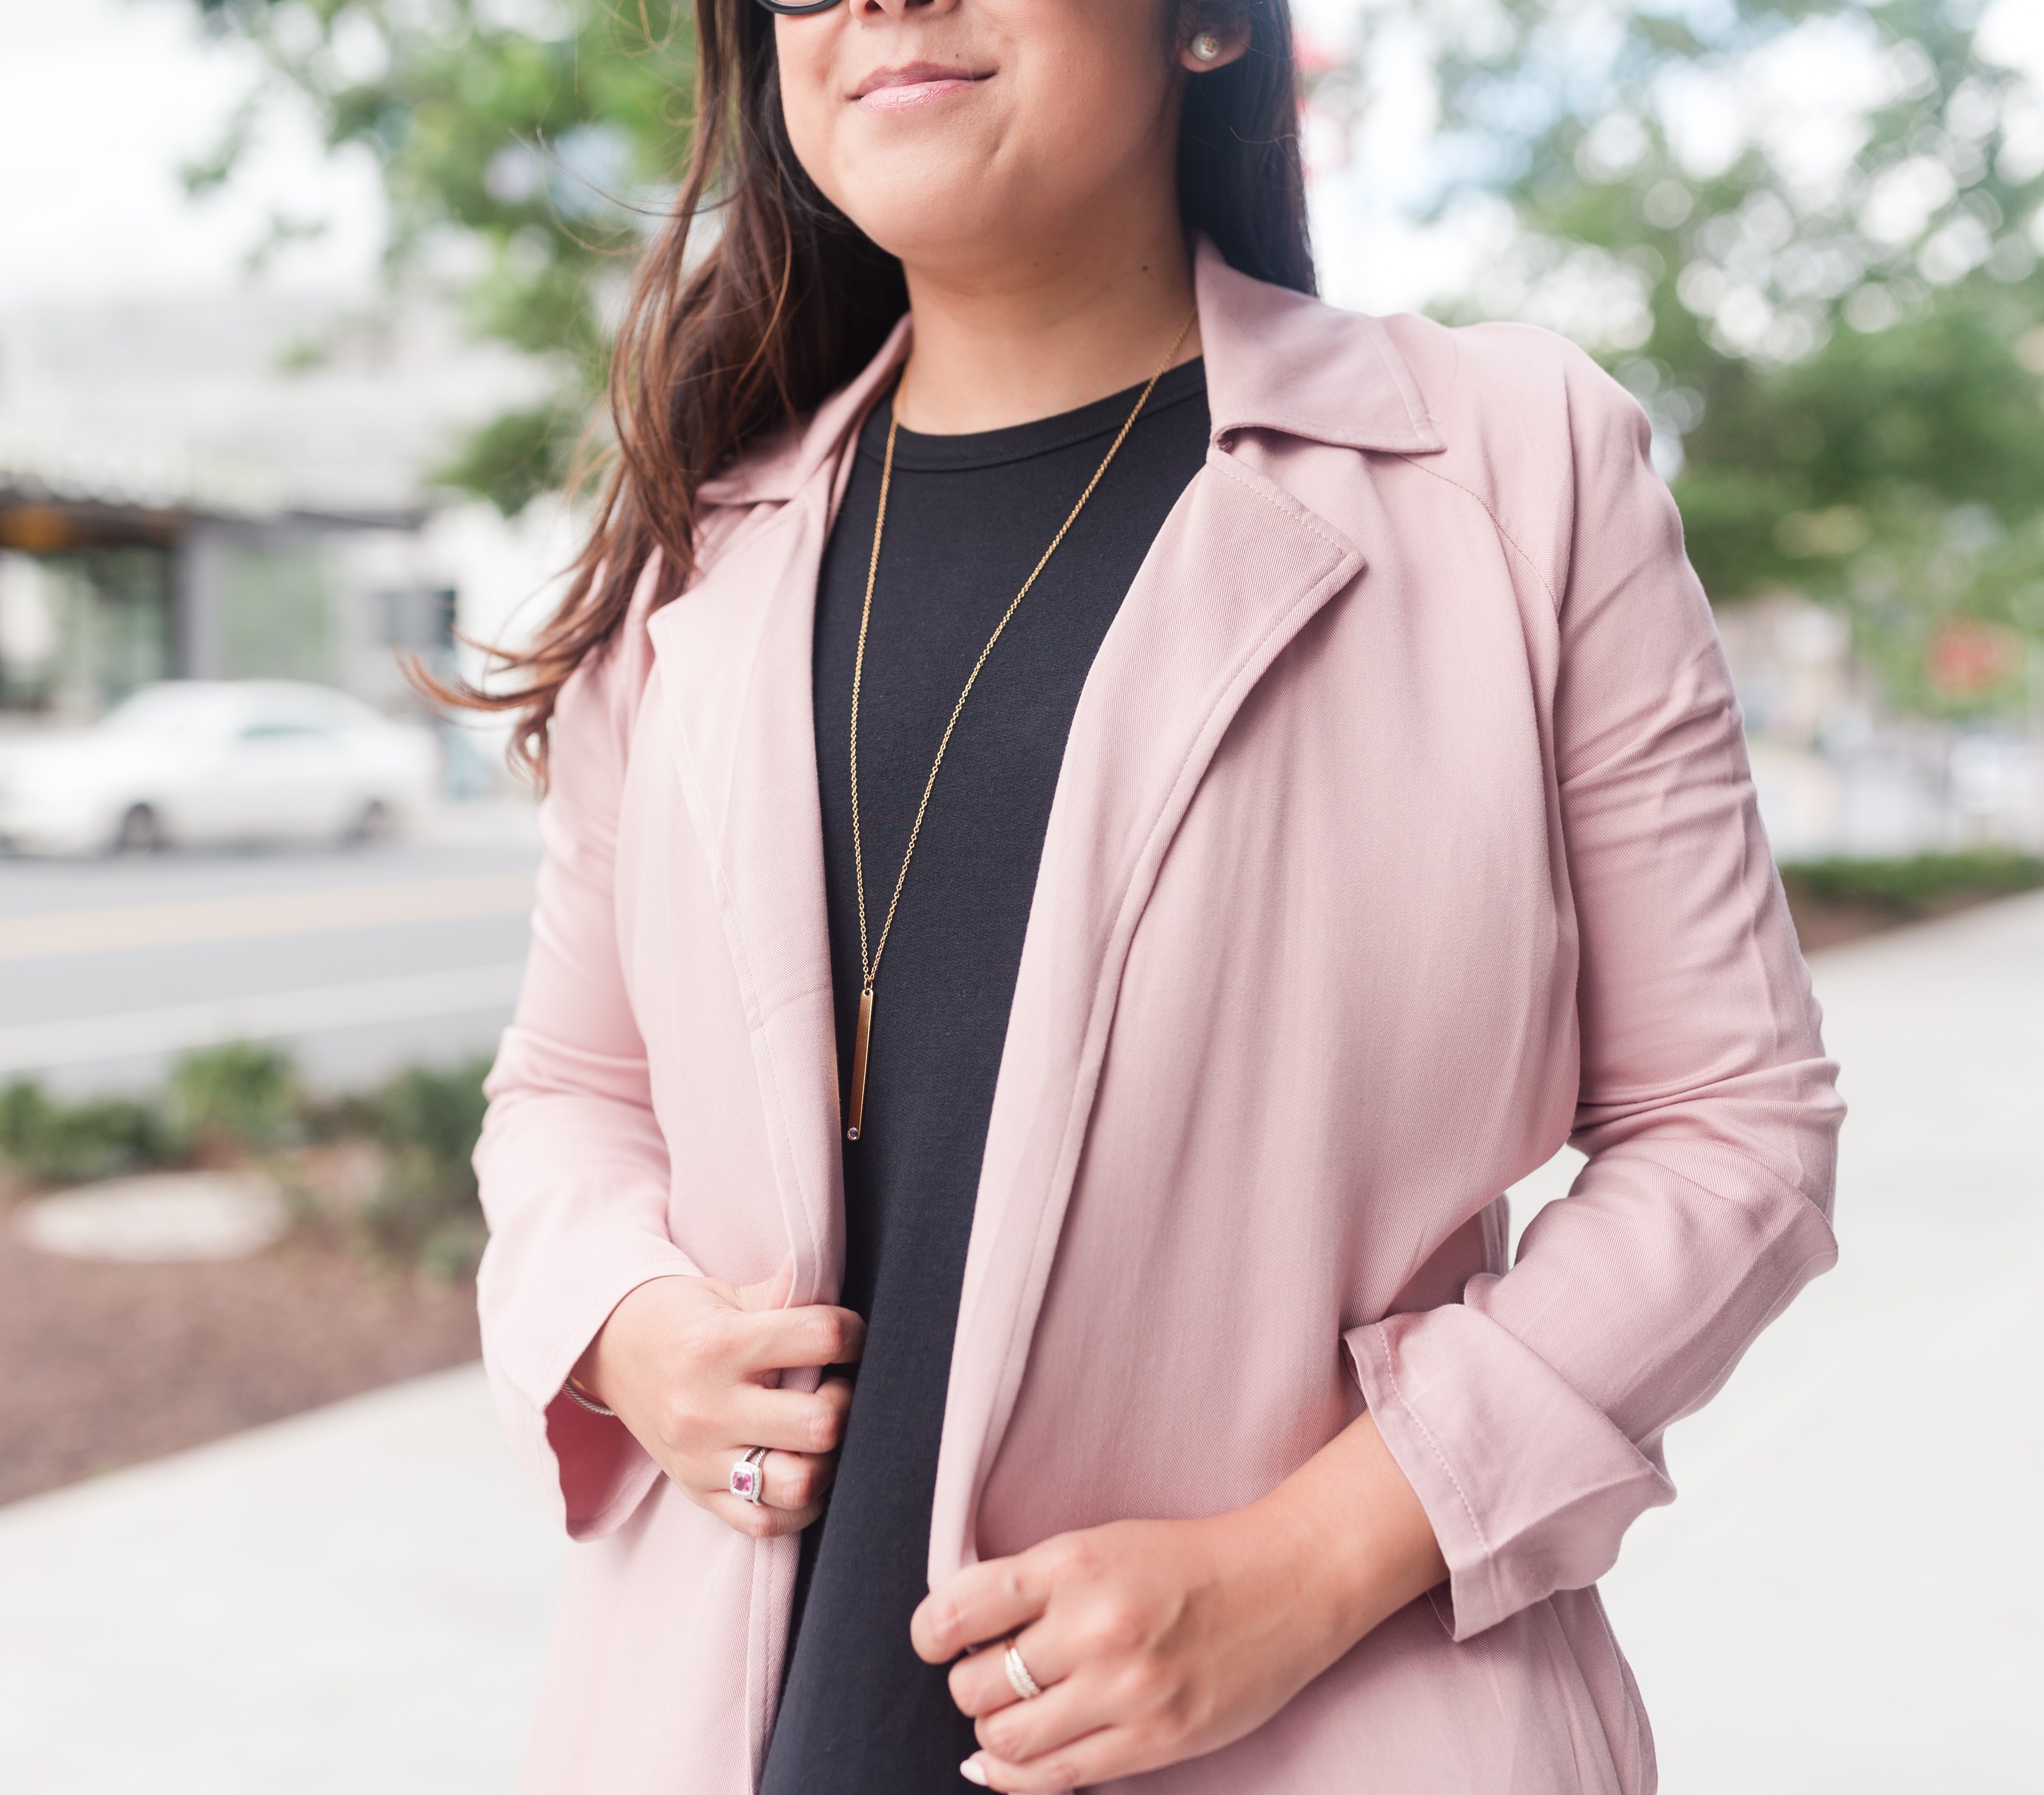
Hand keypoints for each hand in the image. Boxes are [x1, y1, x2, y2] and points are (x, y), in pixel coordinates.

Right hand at [574, 1269, 864, 1538]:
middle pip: (819, 1424)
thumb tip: (846, 1296)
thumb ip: (789, 1295)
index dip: (854, 1333)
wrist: (609, 1348)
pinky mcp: (697, 1492)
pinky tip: (803, 1468)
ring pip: (798, 1485)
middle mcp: (709, 1407)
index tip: (850, 1336)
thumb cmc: (684, 1317)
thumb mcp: (730, 1293)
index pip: (822, 1337)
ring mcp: (701, 1458)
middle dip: (846, 1403)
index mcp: (721, 1345)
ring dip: (827, 1459)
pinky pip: (767, 1523)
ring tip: (818, 1433)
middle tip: (837, 1388)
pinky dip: (800, 1505)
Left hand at [911, 1415, 1445, 1790]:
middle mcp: (1094, 1628)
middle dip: (968, 1684)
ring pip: (1005, 1738)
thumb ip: (1030, 1585)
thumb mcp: (1098, 1545)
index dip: (930, 1634)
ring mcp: (1125, 1690)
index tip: (937, 1639)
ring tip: (1013, 1710)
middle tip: (991, 1673)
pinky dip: (1014, 1775)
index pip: (955, 1611)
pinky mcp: (1154, 1740)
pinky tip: (1012, 1758)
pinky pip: (1053, 1779)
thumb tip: (952, 1639)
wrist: (1284, 1583)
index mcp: (1073, 1565)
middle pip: (974, 1684)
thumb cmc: (1182, 1562)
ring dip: (992, 1729)